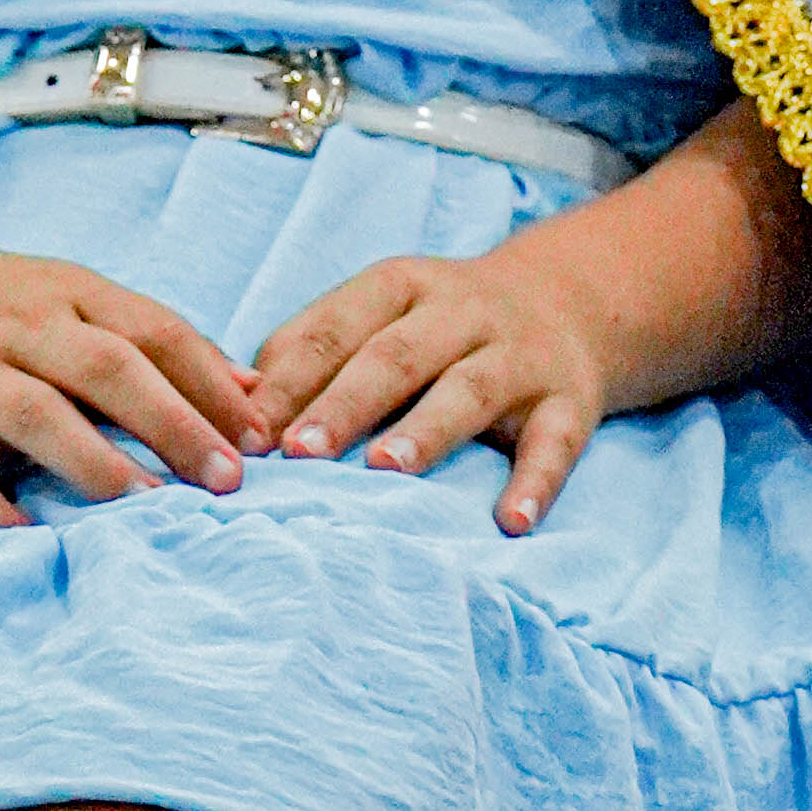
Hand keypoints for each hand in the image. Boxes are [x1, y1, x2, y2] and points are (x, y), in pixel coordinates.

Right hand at [0, 193, 263, 530]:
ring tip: (151, 506)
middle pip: (109, 368)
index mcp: (70, 294)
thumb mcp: (73, 297)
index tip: (263, 438)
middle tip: (227, 480)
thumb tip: (253, 392)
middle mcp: (20, 328)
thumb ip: (157, 341)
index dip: (213, 383)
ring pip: (38, 414)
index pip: (155, 331)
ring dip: (98, 463)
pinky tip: (29, 540)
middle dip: (174, 423)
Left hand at [245, 237, 617, 535]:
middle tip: (300, 452)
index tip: (247, 432)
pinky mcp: (569, 401)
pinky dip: (536, 483)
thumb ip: (312, 351)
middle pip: (397, 355)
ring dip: (427, 431)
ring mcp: (519, 356)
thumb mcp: (380, 313)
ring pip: (470, 390)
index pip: (336, 328)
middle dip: (346, 402)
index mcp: (400, 287)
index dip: (291, 379)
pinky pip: (555, 442)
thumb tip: (237, 408)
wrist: (574, 300)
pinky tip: (511, 522)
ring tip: (386, 471)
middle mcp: (461, 313)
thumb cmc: (441, 325)